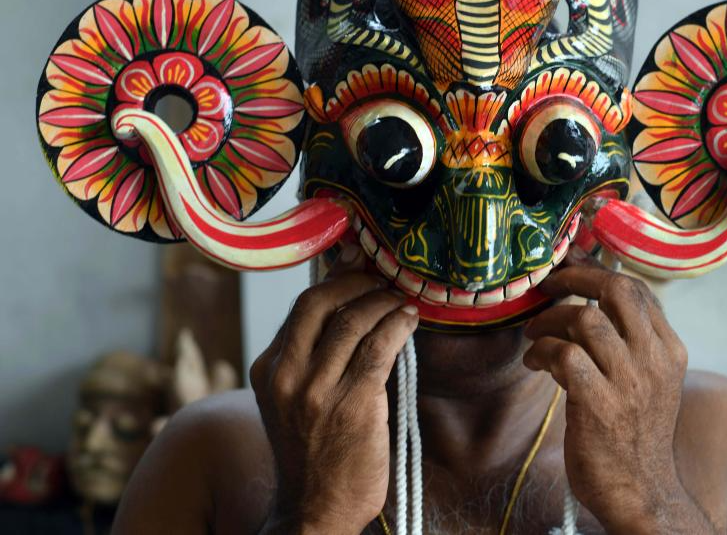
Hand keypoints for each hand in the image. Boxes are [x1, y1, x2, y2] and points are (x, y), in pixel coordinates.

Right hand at [250, 273, 418, 533]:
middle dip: (357, 282)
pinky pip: (380, 347)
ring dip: (384, 301)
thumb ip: (309, 356)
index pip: (301, 307)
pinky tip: (410, 320)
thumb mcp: (293, 399)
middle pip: (320, 302)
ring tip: (401, 299)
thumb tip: (342, 304)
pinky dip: (398, 326)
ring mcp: (318, 390)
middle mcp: (287, 375)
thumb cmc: (312, 453)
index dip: (335, 279)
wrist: (314, 511)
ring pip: (354, 321)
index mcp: (268, 369)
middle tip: (382, 278)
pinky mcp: (353, 404)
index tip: (358, 265)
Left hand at [524, 252, 715, 533]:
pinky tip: (534, 361)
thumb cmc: (635, 433)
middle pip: (618, 289)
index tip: (570, 262)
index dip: (599, 269)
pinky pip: (565, 356)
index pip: (639, 288)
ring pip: (585, 319)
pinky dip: (542, 351)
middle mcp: (654, 360)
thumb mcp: (650, 380)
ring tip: (534, 333)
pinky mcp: (599, 405)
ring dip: (549, 320)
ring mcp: (628, 382)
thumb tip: (595, 296)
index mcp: (669, 349)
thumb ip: (632, 341)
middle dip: (576, 278)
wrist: (643, 493)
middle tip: (548, 285)